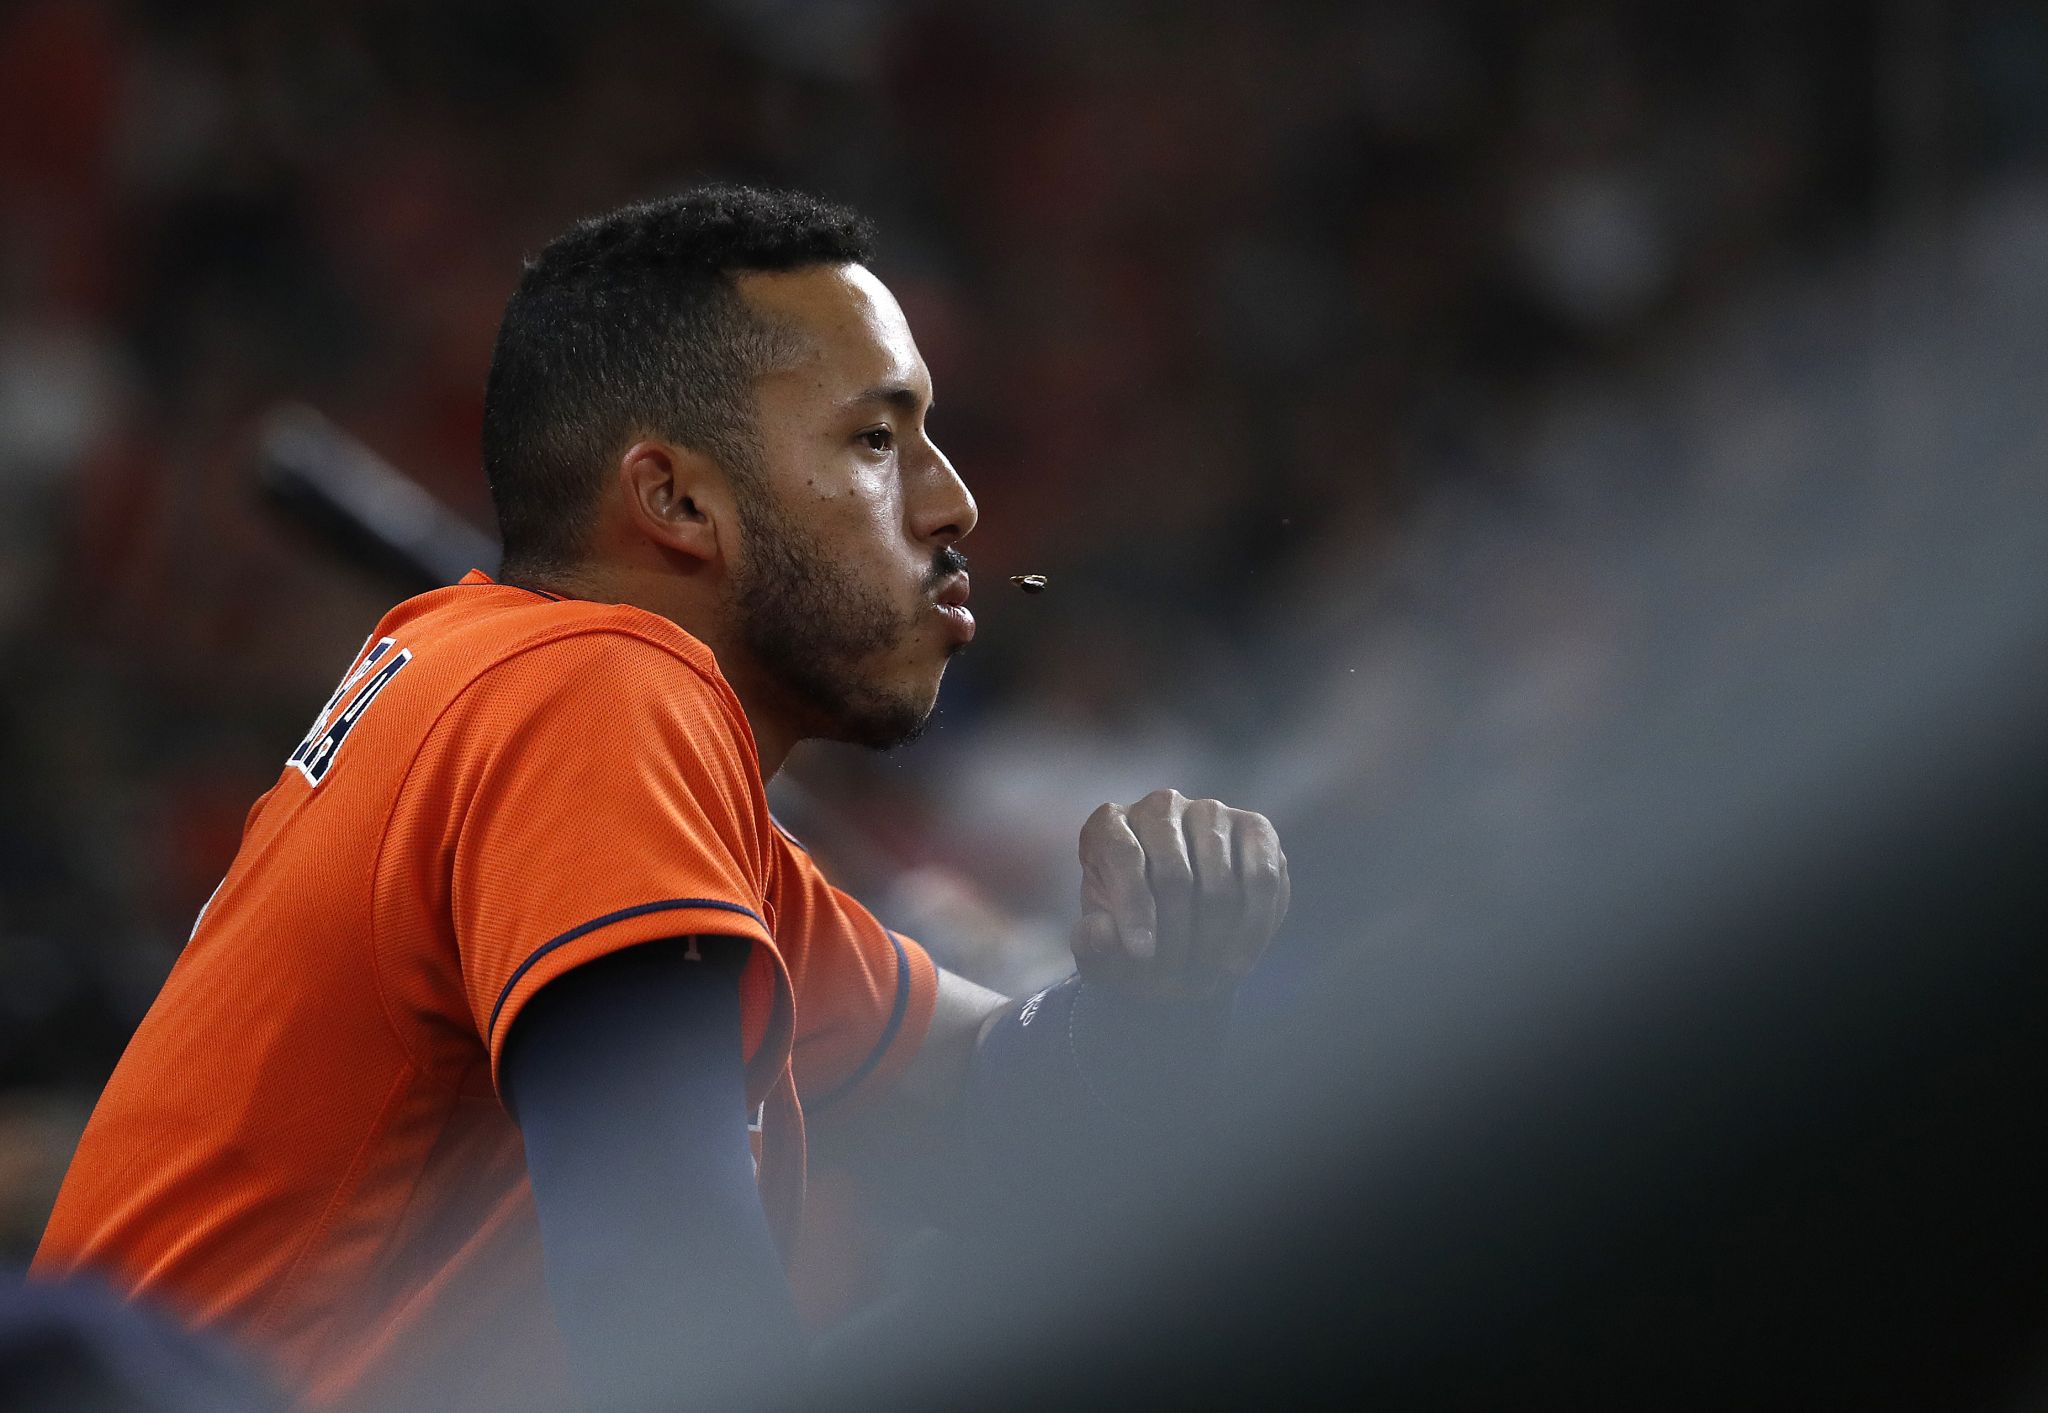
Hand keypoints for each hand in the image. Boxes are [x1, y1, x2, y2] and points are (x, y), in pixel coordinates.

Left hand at [1072, 789, 1288, 997]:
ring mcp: (1210, 812)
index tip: (1143, 954)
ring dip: (1215, 940)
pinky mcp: (1255, 829)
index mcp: (1108, 826)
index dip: (1134, 908)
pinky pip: (1261, 879)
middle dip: (1177, 937)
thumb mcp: (1100, 954)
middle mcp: (1159, 808)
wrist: (1179, 944)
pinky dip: (1253, 928)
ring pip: (1220, 881)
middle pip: (1173, 872)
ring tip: (1206, 979)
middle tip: (1176, 984)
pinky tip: (1239, 961)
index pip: (1123, 855)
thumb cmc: (1130, 943)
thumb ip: (1091, 946)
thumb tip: (1103, 933)